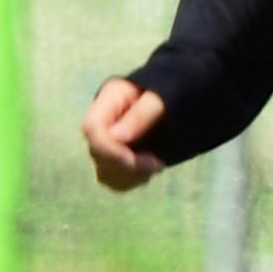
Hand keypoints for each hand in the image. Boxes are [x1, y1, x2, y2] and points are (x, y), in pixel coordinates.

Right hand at [80, 78, 170, 193]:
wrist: (180, 97)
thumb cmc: (171, 91)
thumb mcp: (160, 98)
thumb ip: (140, 114)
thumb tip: (117, 137)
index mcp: (108, 100)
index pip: (92, 128)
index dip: (109, 150)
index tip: (135, 160)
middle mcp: (102, 122)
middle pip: (97, 153)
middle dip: (126, 165)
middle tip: (156, 164)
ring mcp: (107, 142)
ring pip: (104, 171)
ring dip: (130, 176)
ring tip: (156, 166)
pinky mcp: (116, 158)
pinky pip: (115, 179)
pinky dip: (132, 180)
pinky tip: (151, 170)